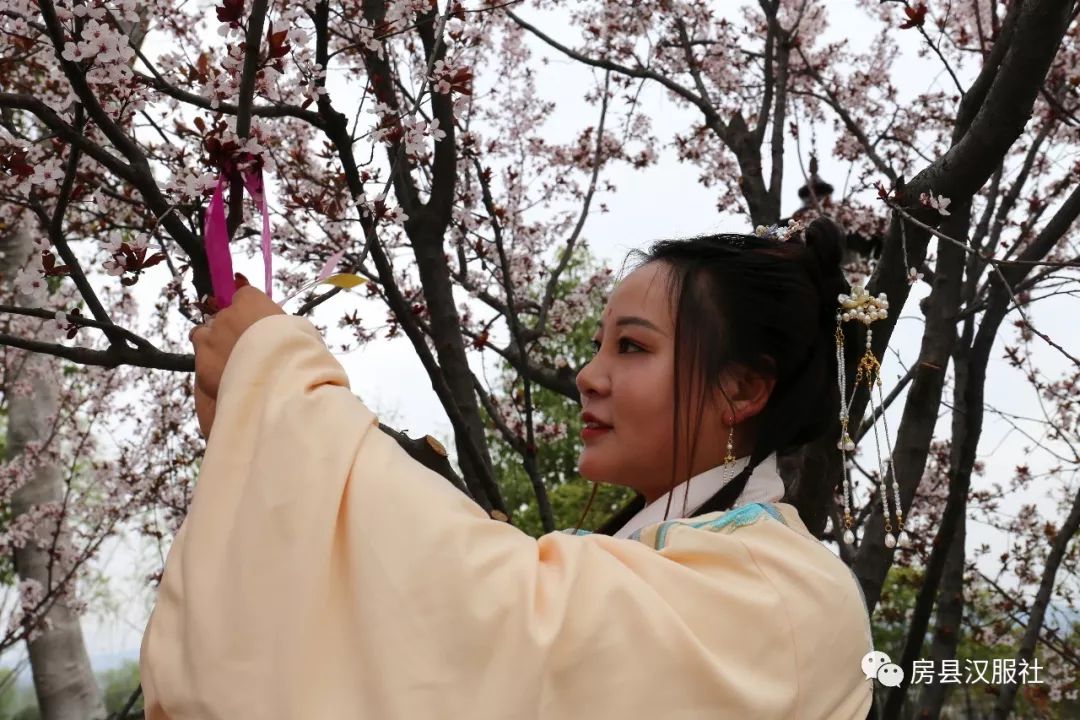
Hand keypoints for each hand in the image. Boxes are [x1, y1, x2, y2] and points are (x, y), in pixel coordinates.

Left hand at [190, 274, 284, 436]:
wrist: (280, 382)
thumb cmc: (299, 352)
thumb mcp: (299, 330)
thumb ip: (281, 324)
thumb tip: (281, 331)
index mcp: (251, 301)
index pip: (243, 295)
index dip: (249, 311)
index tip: (257, 324)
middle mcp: (226, 315)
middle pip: (223, 317)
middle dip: (232, 330)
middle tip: (248, 349)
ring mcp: (210, 338)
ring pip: (203, 334)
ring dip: (214, 343)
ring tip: (229, 362)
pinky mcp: (202, 363)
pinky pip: (201, 360)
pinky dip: (210, 366)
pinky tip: (225, 378)